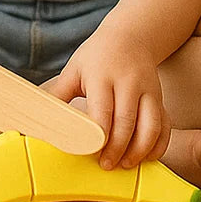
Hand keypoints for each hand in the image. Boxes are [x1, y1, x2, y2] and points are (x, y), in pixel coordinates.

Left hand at [51, 31, 170, 170]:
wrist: (130, 36)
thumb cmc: (96, 57)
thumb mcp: (74, 70)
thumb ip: (57, 94)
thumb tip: (34, 119)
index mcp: (103, 76)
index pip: (103, 111)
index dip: (99, 136)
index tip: (92, 153)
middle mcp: (128, 83)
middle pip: (127, 122)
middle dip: (117, 148)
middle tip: (106, 165)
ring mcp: (148, 90)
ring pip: (151, 125)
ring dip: (140, 150)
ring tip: (126, 164)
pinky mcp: (160, 97)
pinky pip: (166, 125)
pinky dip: (159, 145)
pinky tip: (146, 157)